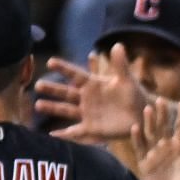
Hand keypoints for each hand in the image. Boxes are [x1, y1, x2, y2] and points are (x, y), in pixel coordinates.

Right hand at [34, 44, 149, 141]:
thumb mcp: (127, 79)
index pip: (75, 74)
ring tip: (38, 105)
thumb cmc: (134, 94)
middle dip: (52, 89)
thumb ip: (120, 64)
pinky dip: (64, 134)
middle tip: (37, 85)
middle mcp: (86, 98)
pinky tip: (52, 135)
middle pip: (66, 92)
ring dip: (53, 107)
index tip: (51, 61)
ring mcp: (87, 113)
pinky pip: (75, 131)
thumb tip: (118, 45)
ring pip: (66, 110)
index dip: (64, 68)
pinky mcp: (91, 128)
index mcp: (93, 84)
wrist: (142, 115)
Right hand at [130, 100, 179, 179]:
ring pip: (151, 134)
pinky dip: (137, 139)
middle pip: (163, 127)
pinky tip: (135, 128)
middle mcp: (166, 146)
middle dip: (163, 114)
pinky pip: (140, 149)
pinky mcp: (145, 163)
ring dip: (149, 122)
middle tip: (161, 99)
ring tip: (148, 109)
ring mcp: (154, 153)